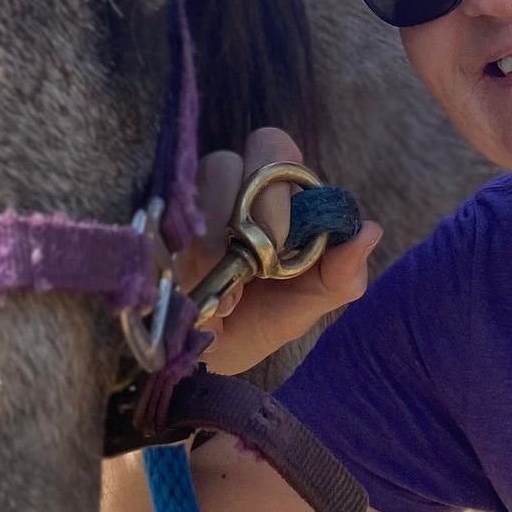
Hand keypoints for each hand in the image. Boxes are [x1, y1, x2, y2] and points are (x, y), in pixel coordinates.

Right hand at [173, 127, 381, 376]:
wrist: (200, 364)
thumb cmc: (255, 323)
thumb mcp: (303, 308)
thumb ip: (341, 275)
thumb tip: (371, 230)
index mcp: (267, 192)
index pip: (273, 147)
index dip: (278, 191)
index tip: (280, 245)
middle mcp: (219, 187)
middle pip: (227, 161)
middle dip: (245, 215)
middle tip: (253, 266)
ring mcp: (174, 207)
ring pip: (189, 196)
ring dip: (210, 248)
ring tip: (223, 297)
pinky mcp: (141, 233)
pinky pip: (153, 227)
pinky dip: (175, 264)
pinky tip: (188, 294)